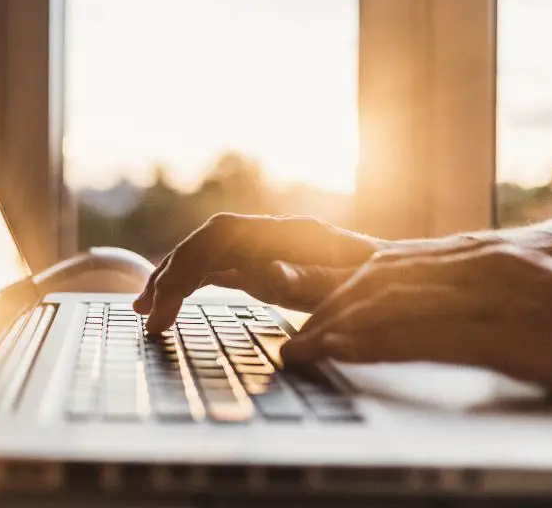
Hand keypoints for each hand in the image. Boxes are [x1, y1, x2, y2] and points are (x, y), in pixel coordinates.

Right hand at [133, 214, 386, 332]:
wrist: (407, 283)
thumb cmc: (384, 290)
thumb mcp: (354, 289)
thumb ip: (313, 280)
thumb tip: (269, 276)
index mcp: (293, 233)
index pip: (222, 234)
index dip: (189, 262)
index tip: (168, 300)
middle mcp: (274, 234)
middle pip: (206, 242)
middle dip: (171, 276)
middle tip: (149, 318)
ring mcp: (266, 248)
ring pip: (205, 254)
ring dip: (172, 281)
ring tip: (145, 314)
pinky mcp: (263, 265)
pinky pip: (215, 268)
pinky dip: (188, 286)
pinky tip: (166, 306)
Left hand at [281, 242, 551, 396]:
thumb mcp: (520, 297)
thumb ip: (474, 298)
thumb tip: (430, 319)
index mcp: (478, 257)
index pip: (392, 268)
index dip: (343, 292)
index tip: (311, 318)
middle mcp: (475, 264)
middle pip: (381, 279)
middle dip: (329, 309)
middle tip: (296, 339)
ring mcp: (487, 293)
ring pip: (392, 300)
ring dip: (337, 326)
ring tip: (303, 350)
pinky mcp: (502, 329)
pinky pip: (424, 334)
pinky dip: (375, 341)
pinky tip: (345, 352)